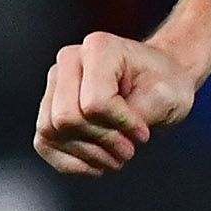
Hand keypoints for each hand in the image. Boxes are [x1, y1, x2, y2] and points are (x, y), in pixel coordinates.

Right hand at [35, 32, 198, 177]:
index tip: (143, 131)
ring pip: (51, 132)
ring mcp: (55, 84)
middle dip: (102, 142)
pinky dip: (70, 162)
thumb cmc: (164, 84)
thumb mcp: (166, 97)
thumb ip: (137, 114)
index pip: (95, 103)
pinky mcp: (49, 108)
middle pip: (67, 118)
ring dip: (87, 154)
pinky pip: (43, 143)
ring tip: (115, 156)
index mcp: (99, 47)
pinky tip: (96, 163)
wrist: (159, 83)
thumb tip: (107, 138)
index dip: (122, 126)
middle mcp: (69, 61)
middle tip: (128, 149)